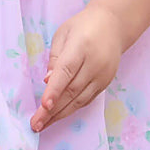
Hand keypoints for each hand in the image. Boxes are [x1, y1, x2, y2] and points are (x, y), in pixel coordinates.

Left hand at [31, 4, 124, 131]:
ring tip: (44, 124)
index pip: (66, 72)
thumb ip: (55, 58)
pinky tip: (59, 115)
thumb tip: (47, 81)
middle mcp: (94, 64)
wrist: (113, 25)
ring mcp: (102, 75)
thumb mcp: (63, 34)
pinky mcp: (106, 82)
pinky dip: (73, 108)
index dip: (54, 90)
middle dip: (52, 110)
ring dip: (61, 114)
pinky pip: (87, 99)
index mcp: (81, 47)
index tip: (44, 106)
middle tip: (36, 124)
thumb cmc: (83, 26)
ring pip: (80, 99)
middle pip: (72, 91)